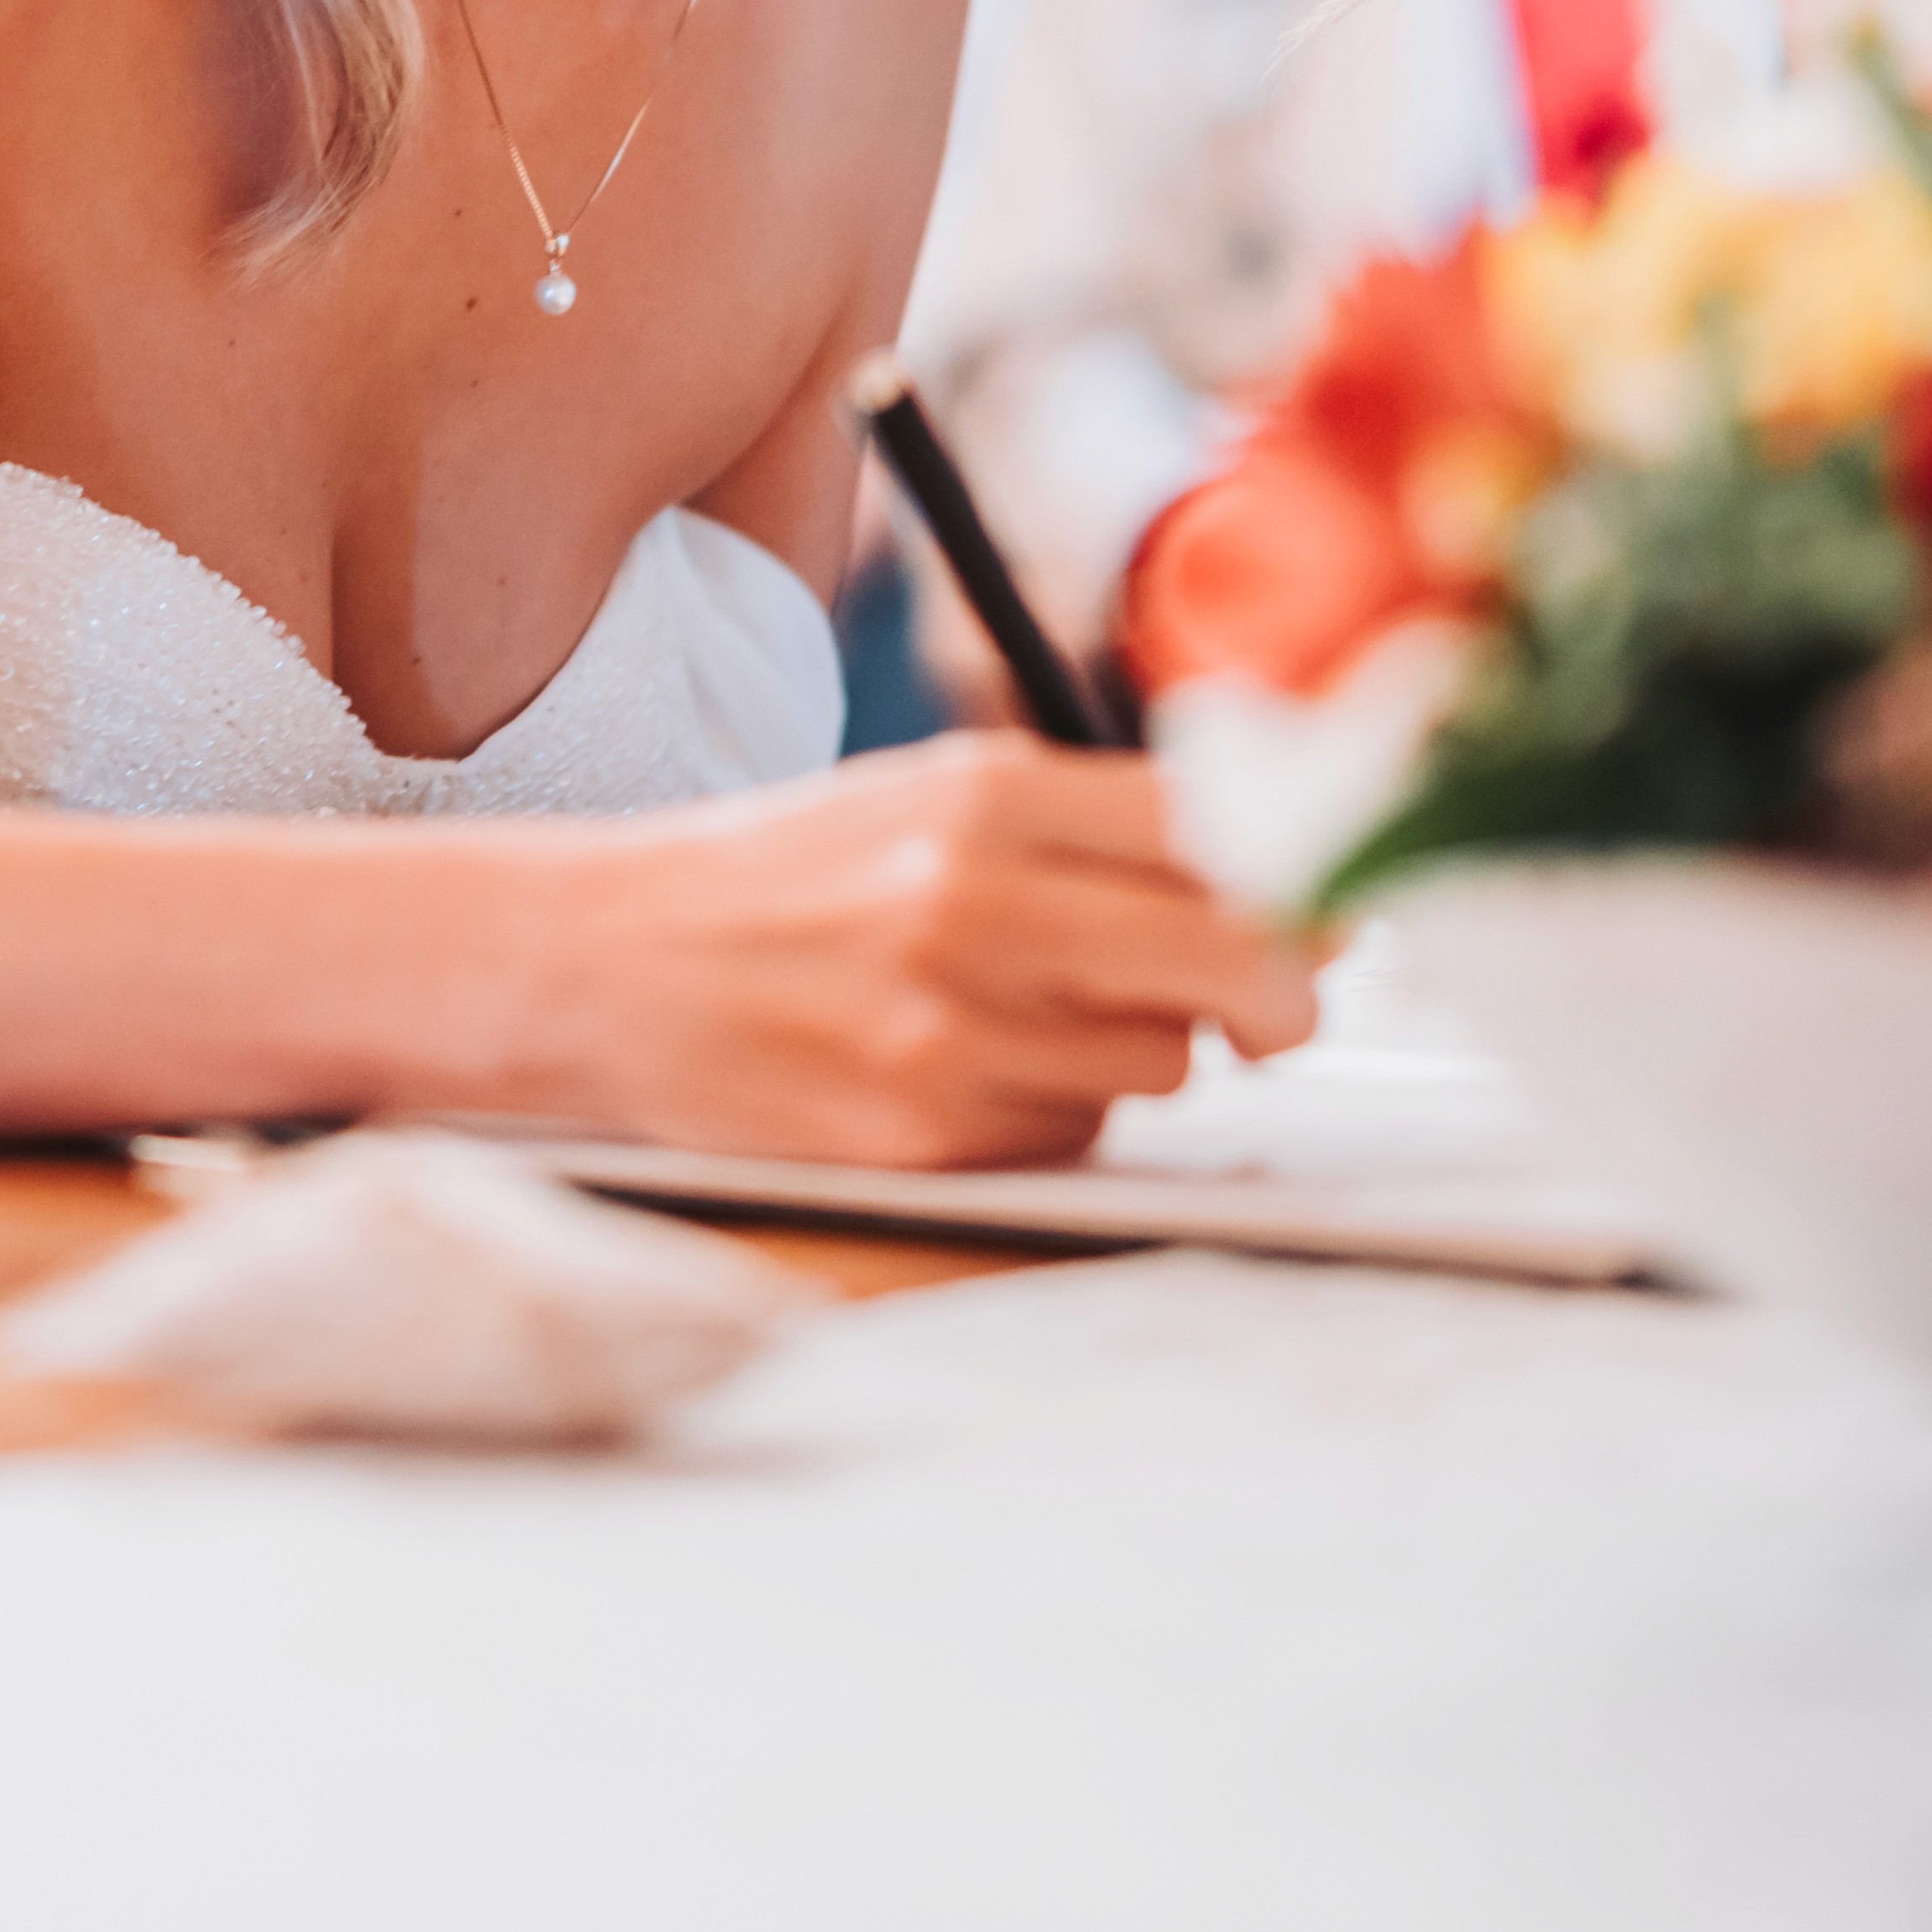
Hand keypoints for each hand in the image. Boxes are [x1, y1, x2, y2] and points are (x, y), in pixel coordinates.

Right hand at [536, 736, 1316, 1166]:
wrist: (598, 963)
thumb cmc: (779, 879)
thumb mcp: (929, 800)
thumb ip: (1095, 831)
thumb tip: (1283, 891)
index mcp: (988, 792)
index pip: (1225, 833)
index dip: (1308, 883)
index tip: (1333, 913)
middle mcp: (977, 898)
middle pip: (1239, 959)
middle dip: (1284, 996)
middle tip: (1276, 1011)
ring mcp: (949, 1025)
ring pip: (1163, 1066)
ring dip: (1137, 1054)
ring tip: (1035, 1020)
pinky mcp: (923, 1133)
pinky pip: (1072, 1139)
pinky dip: (1051, 1118)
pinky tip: (965, 1073)